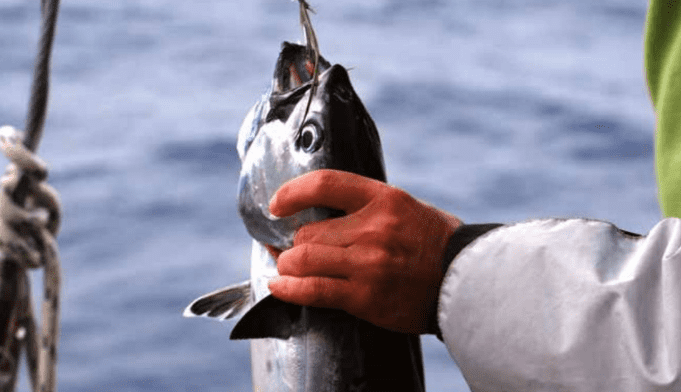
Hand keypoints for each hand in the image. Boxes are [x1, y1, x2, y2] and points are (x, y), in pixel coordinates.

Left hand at [267, 169, 461, 333]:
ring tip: (287, 270)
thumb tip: (319, 213)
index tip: (277, 204)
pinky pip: (313, 291)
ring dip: (287, 266)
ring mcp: (369, 263)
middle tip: (289, 251)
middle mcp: (374, 228)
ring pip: (303, 259)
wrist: (466, 283)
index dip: (292, 193)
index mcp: (384, 199)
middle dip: (292, 244)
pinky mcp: (366, 296)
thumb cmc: (434, 244)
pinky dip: (288, 289)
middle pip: (307, 232)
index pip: (325, 184)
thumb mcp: (406, 208)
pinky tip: (278, 286)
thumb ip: (366, 207)